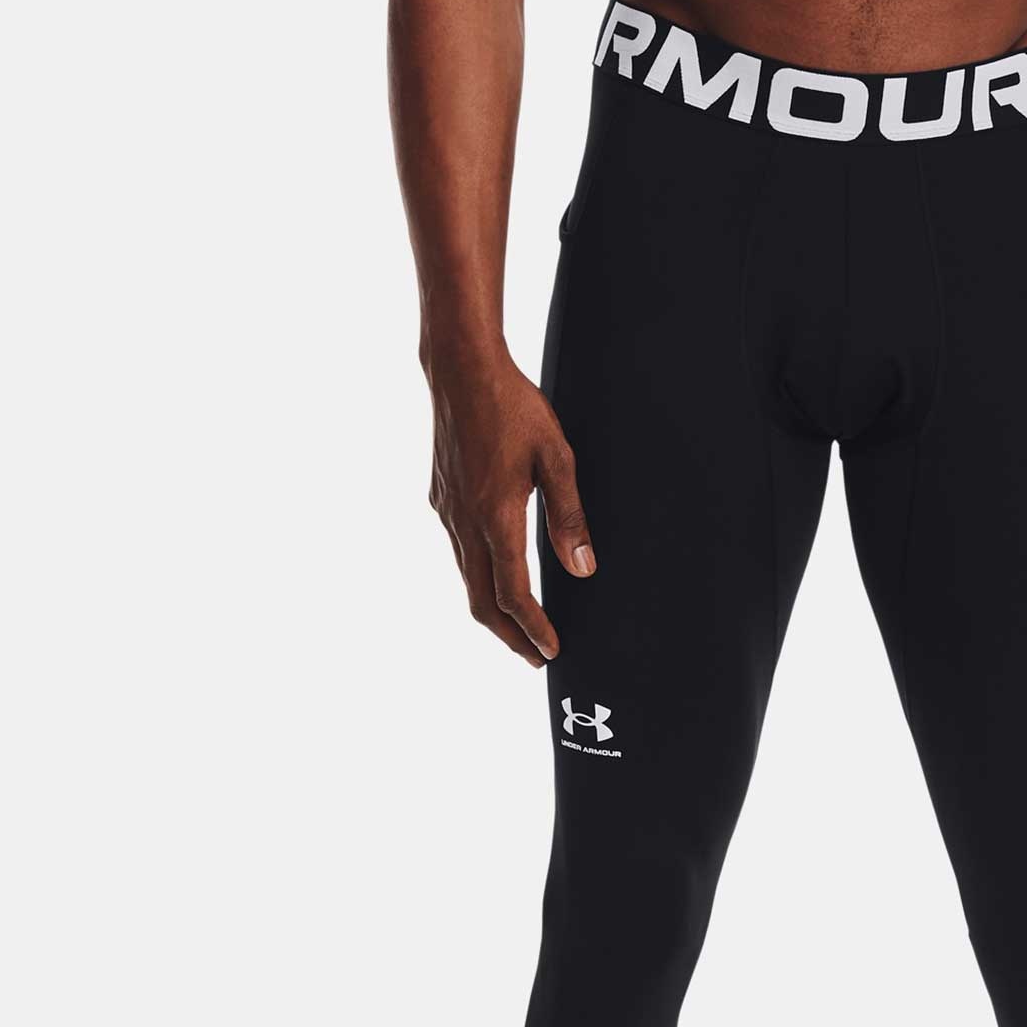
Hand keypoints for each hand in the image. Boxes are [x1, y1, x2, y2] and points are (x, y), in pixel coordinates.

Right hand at [426, 348, 592, 665]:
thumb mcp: (556, 457)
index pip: (512, 593)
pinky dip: (479, 581)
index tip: (552, 651)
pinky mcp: (442, 498)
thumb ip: (570, 516)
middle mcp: (464, 522)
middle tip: (536, 658)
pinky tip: (498, 579)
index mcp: (495, 516)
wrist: (460, 368)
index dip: (533, 628)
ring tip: (521, 630)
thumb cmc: (513, 405)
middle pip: (481, 602)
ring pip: (466, 580)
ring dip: (493, 612)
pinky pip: (459, 555)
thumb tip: (583, 569)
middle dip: (509, 636)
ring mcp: (448, 511)